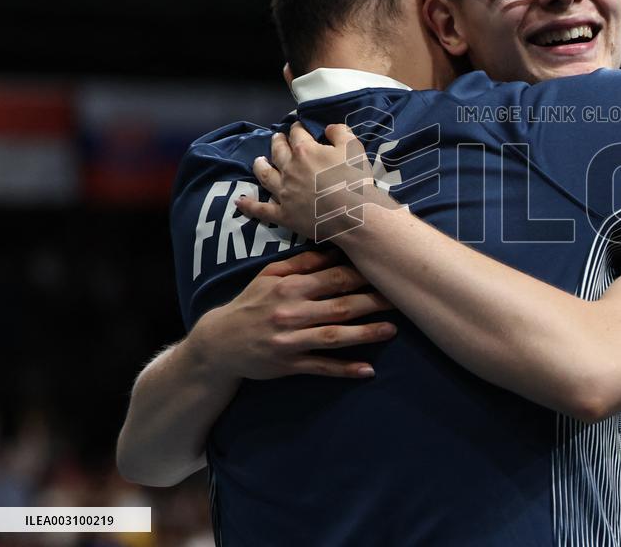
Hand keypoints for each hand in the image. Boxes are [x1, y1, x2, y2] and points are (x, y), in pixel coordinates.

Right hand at [187, 250, 395, 379]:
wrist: (219, 342)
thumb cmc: (250, 303)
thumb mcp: (269, 275)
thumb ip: (302, 263)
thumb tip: (334, 250)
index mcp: (290, 287)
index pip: (334, 278)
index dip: (363, 276)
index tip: (385, 273)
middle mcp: (291, 312)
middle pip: (340, 306)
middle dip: (373, 302)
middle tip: (401, 299)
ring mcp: (290, 340)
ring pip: (334, 337)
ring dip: (365, 334)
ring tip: (392, 330)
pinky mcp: (289, 365)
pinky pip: (321, 367)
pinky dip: (344, 369)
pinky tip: (367, 370)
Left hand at [237, 122, 398, 243]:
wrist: (354, 215)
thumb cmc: (355, 180)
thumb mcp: (353, 147)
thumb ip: (339, 132)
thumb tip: (327, 128)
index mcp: (305, 151)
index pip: (297, 133)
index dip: (298, 127)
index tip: (299, 126)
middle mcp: (289, 169)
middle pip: (278, 150)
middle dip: (278, 142)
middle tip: (278, 138)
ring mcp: (283, 192)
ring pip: (265, 175)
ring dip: (260, 166)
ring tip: (259, 160)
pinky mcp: (283, 214)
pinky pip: (261, 209)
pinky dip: (249, 205)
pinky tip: (240, 202)